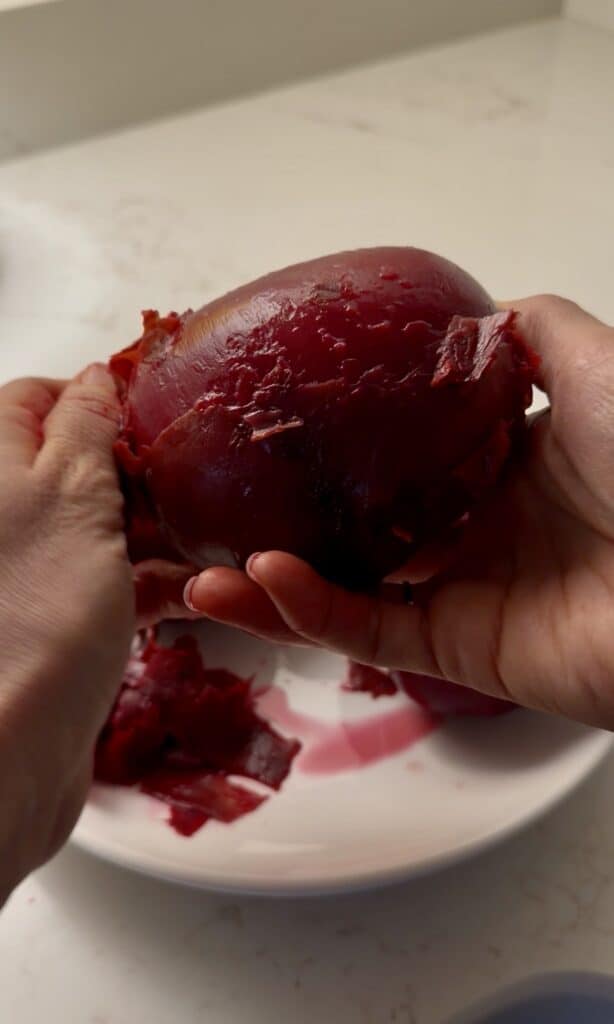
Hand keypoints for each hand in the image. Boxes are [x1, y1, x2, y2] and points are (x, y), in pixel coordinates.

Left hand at [0, 366, 192, 900]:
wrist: (10, 750)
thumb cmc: (36, 607)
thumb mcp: (70, 492)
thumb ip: (85, 426)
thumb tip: (96, 376)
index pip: (36, 398)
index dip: (96, 395)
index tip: (157, 409)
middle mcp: (5, 513)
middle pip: (74, 462)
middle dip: (137, 466)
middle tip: (197, 474)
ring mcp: (30, 570)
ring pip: (100, 524)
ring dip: (155, 527)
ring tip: (215, 534)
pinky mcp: (57, 622)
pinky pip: (112, 582)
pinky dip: (152, 581)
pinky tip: (198, 591)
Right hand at [184, 296, 613, 728]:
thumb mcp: (589, 359)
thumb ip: (528, 329)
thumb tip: (471, 310)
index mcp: (500, 463)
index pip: (397, 456)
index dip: (336, 446)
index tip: (273, 428)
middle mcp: (476, 528)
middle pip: (359, 531)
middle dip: (285, 524)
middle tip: (215, 510)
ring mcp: (465, 593)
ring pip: (347, 592)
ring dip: (271, 584)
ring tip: (202, 571)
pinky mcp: (462, 650)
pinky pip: (371, 632)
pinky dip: (313, 610)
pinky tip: (262, 580)